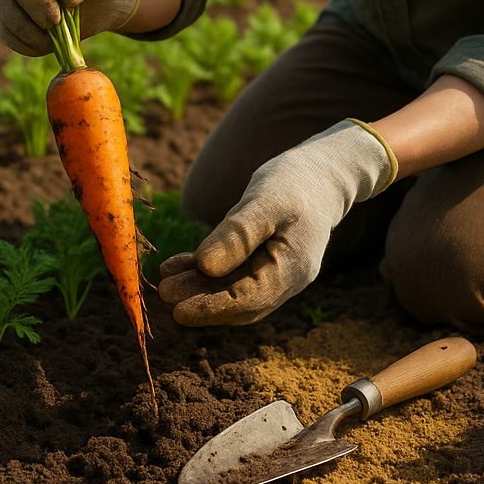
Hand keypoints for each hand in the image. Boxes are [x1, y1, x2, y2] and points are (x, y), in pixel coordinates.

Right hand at [0, 0, 141, 55]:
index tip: (58, 15)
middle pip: (5, 0)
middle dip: (34, 21)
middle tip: (60, 26)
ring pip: (5, 22)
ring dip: (34, 37)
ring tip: (63, 34)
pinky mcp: (9, 17)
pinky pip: (9, 38)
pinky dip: (30, 46)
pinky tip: (53, 42)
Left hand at [158, 120, 396, 325]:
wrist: (320, 174)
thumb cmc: (295, 182)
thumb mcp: (265, 202)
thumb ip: (238, 235)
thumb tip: (206, 267)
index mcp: (293, 270)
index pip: (249, 300)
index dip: (211, 308)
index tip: (177, 309)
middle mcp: (285, 280)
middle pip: (238, 301)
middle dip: (200, 300)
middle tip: (163, 293)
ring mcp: (274, 274)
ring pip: (232, 289)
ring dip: (198, 287)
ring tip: (164, 280)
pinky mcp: (262, 262)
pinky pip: (232, 274)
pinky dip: (205, 271)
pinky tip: (177, 266)